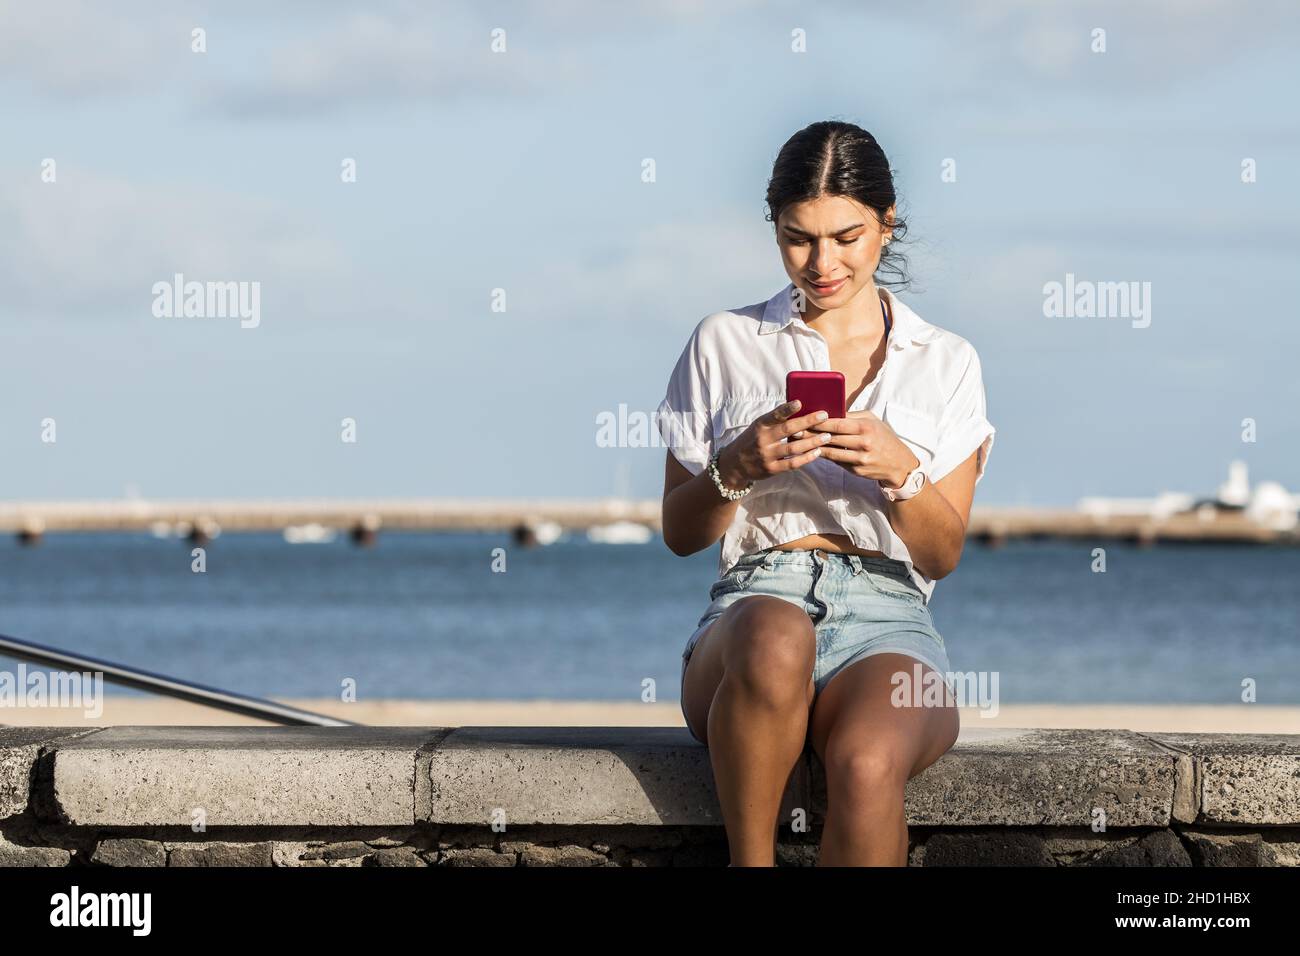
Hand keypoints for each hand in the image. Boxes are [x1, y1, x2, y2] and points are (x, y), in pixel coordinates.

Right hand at [715, 399, 833, 487]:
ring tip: (827, 436)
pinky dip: (806, 458)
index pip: (774, 415)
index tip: (800, 402)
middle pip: (788, 430)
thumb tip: (800, 407)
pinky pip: (792, 464)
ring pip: (793, 448)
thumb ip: (776, 419)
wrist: (735, 464)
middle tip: (824, 416)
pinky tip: (817, 452)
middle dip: (808, 422)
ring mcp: (767, 455)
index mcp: (760, 425)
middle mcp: (763, 440)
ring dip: (812, 442)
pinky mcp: (772, 469)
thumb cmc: (752, 440)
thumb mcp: (759, 426)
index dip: (787, 409)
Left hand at [801, 410, 919, 485]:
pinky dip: (825, 456)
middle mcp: (863, 443)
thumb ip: (853, 416)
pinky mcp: (856, 471)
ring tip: (798, 442)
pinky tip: (812, 452)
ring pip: (831, 452)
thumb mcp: (873, 421)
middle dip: (811, 434)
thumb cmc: (884, 437)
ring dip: (813, 447)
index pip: (837, 423)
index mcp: (866, 427)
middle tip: (794, 430)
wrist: (899, 463)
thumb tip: (831, 411)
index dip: (819, 422)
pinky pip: (837, 462)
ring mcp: (859, 459)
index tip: (804, 418)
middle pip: (831, 438)